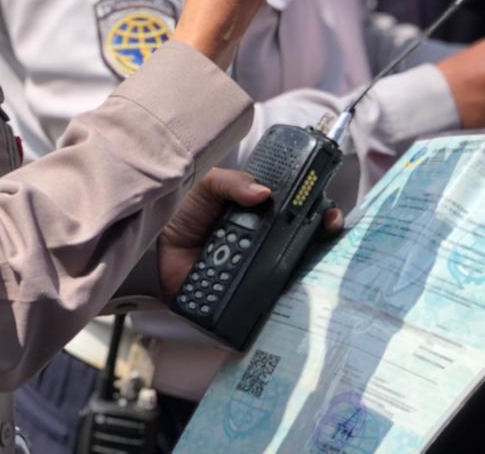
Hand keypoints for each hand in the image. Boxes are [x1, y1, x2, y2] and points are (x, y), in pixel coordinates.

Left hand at [158, 169, 344, 300]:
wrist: (155, 246)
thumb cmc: (183, 214)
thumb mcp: (207, 187)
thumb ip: (230, 182)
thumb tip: (263, 193)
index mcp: (261, 217)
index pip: (300, 216)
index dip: (318, 216)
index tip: (330, 215)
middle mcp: (265, 245)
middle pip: (303, 248)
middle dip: (321, 244)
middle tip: (327, 237)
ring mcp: (256, 273)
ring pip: (290, 276)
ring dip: (303, 273)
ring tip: (310, 266)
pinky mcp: (242, 298)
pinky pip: (264, 302)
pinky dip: (274, 301)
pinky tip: (283, 294)